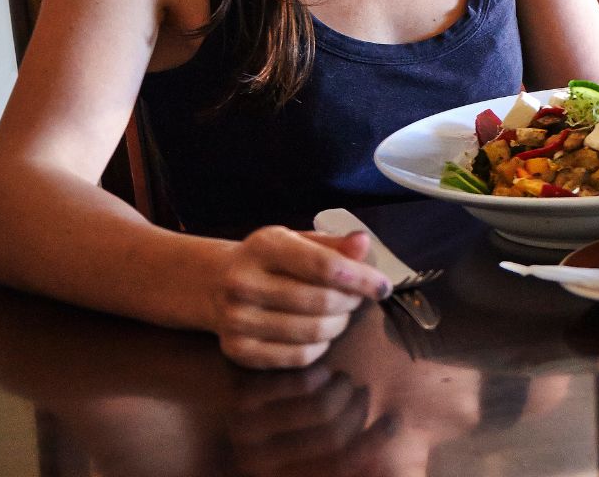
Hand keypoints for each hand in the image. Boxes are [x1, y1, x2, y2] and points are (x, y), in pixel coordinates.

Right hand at [207, 227, 389, 369]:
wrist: (215, 284)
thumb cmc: (270, 260)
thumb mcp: (298, 240)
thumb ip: (334, 244)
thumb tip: (363, 244)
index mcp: (263, 247)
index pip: (324, 266)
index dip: (361, 279)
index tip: (383, 286)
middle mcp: (244, 283)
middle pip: (320, 303)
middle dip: (350, 302)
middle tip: (357, 298)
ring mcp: (237, 320)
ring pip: (312, 333)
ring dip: (338, 325)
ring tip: (340, 313)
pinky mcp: (238, 350)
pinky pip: (297, 357)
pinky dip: (320, 347)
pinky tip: (320, 333)